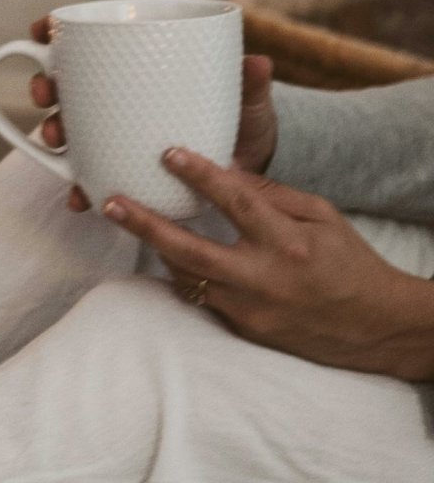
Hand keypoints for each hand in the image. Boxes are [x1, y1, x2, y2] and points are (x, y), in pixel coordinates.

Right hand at [26, 16, 278, 211]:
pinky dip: (79, 186)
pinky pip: (88, 176)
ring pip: (66, 127)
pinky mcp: (116, 170)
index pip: (87, 42)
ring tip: (58, 140)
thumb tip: (258, 63)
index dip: (55, 32)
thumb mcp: (249, 104)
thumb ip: (251, 85)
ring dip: (51, 131)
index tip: (44, 30)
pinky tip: (80, 195)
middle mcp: (115, 100)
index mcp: (138, 69)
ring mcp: (111, 135)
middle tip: (47, 93)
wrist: (249, 175)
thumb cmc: (244, 126)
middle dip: (43, 85)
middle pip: (64, 83)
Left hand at [101, 148, 433, 379]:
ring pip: (186, 276)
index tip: (168, 152)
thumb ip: (271, 195)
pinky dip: (184, 273)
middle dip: (144, 225)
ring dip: (156, 248)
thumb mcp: (322, 218)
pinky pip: (200, 297)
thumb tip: (224, 169)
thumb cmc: (348, 262)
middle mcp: (264, 279)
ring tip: (129, 218)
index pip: (237, 203)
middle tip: (109, 202)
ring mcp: (249, 310)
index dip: (200, 176)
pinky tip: (168, 253)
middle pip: (189, 250)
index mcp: (289, 244)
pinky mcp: (241, 330)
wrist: (374, 326)